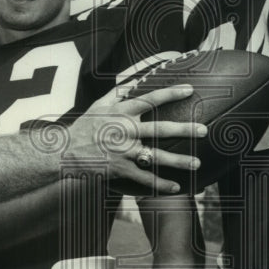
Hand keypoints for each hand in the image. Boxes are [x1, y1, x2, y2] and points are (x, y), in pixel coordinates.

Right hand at [66, 84, 205, 194]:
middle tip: (204, 130)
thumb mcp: (99, 104)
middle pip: (160, 129)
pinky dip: (160, 184)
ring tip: (197, 163)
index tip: (190, 90)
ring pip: (156, 157)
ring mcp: (123, 151)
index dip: (171, 93)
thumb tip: (134, 81)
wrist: (64, 151)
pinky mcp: (120, 169)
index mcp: (121, 112)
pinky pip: (144, 178)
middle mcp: (125, 131)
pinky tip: (176, 187)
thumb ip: (118, 93)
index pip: (150, 99)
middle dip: (184, 129)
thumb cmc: (84, 126)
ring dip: (178, 160)